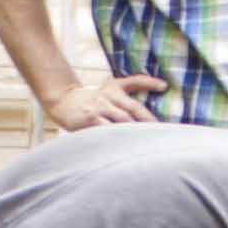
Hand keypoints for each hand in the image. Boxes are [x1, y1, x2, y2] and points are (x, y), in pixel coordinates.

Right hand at [43, 72, 167, 133]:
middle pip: (134, 108)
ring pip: (123, 121)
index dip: (150, 82)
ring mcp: (100, 107)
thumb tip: (147, 109)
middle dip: (148, 120)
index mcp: (114, 87)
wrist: (64, 102)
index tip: (164, 86)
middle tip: (162, 131)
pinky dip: (119, 138)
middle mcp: (109, 95)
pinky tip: (127, 146)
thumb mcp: (107, 91)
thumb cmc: (91, 101)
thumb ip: (124, 97)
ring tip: (149, 142)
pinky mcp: (91, 119)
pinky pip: (108, 130)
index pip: (135, 81)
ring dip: (137, 131)